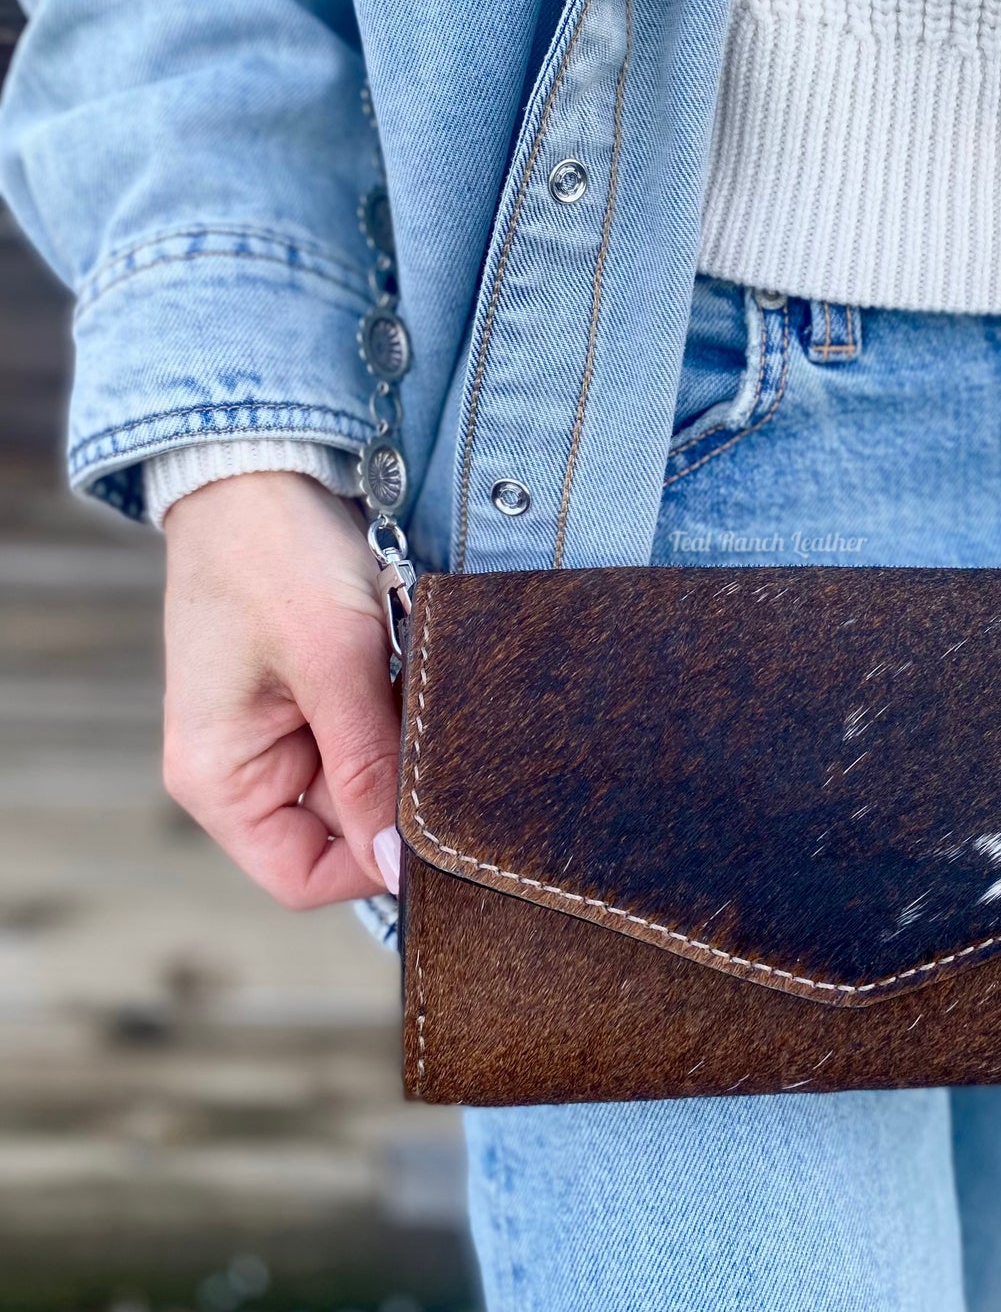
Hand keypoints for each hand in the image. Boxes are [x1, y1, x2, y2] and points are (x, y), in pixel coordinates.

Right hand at [162, 471, 400, 908]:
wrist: (258, 467)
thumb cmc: (273, 558)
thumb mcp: (331, 663)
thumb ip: (366, 767)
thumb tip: (398, 863)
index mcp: (219, 781)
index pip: (305, 876)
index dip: (375, 863)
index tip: (438, 821)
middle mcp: (241, 769)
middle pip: (341, 829)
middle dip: (395, 787)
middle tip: (436, 733)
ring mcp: (276, 731)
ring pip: (364, 777)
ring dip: (399, 740)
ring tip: (409, 682)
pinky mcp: (308, 695)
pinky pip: (365, 731)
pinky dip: (394, 707)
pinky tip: (405, 665)